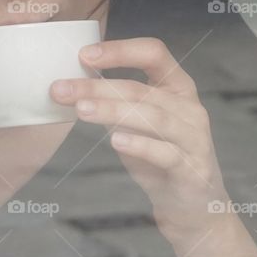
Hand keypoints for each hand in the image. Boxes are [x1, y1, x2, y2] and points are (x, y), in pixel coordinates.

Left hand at [50, 37, 230, 245]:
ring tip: (81, 110)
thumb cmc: (160, 155)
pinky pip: (166, 153)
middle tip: (61, 89)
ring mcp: (194, 138)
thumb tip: (71, 84)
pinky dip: (140, 145)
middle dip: (98, 87)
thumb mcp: (137, 123)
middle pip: (141, 89)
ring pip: (152, 117)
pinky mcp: (192, 169)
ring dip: (113, 111)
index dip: (120, 50)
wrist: (191, 205)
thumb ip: (115, 102)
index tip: (84, 55)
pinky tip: (115, 141)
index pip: (154, 53)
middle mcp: (189, 107)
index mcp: (177, 86)